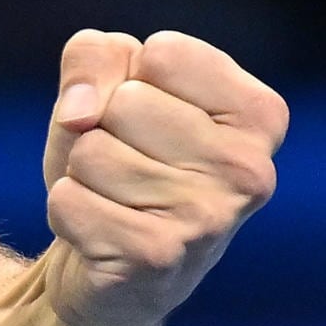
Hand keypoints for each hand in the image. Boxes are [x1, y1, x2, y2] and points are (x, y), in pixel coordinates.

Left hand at [39, 29, 286, 325]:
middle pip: (126, 102)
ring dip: (83, 173)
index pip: (164, 54)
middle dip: (104, 129)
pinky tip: (100, 235)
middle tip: (128, 170)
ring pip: (92, 150)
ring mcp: (208, 219)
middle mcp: (249, 170)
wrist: (116, 271)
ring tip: (116, 202)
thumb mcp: (112, 85)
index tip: (151, 123)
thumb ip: (93, 57)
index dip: (132, 80)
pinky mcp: (156, 259)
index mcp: (259, 115)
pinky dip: (66, 212)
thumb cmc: (123, 160)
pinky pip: (68, 200)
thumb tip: (80, 114)